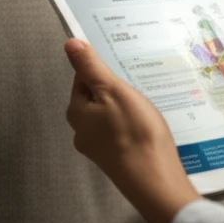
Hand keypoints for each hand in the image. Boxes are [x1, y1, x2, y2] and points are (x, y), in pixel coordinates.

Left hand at [64, 40, 200, 222]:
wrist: (154, 179)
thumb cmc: (134, 130)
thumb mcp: (113, 90)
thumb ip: (91, 67)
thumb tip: (69, 42)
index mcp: (76, 112)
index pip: (81, 78)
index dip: (102, 69)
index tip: (123, 66)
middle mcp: (81, 131)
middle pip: (95, 98)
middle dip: (114, 88)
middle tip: (138, 82)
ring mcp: (98, 148)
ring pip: (108, 116)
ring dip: (124, 107)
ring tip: (146, 102)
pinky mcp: (115, 159)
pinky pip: (119, 132)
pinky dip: (131, 124)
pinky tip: (147, 125)